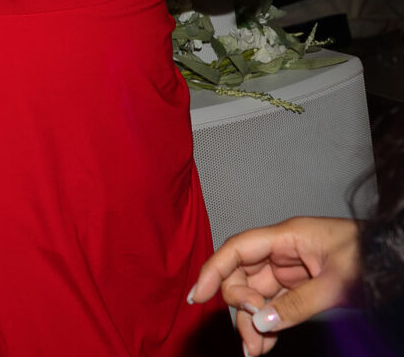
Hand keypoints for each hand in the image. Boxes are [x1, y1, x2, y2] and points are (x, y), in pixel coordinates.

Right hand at [189, 216, 360, 354]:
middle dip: (240, 307)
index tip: (198, 297)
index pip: (237, 250)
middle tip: (251, 337)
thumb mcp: (337, 284)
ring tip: (257, 351)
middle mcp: (285, 250)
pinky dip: (270, 323)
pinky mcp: (304, 285)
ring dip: (254, 322)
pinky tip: (266, 343)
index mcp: (288, 236)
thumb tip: (263, 322)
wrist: (401, 257)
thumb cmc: (375, 258)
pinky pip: (276, 304)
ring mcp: (294, 269)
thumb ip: (298, 304)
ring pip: (258, 294)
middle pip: (243, 275)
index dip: (214, 271)